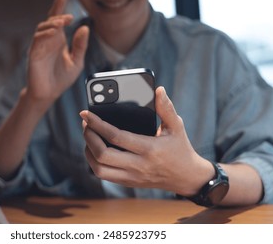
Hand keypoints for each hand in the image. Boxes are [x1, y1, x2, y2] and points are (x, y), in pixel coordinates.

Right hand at [27, 0, 89, 105]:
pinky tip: (54, 32)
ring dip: (52, 23)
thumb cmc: (61, 79)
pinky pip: (37, 40)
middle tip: (69, 17)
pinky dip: (45, 34)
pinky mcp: (34, 54)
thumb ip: (80, 46)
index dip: (59, 7)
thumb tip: (84, 28)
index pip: (58, 20)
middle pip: (50, 21)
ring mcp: (40, 47)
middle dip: (58, 15)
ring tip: (62, 23)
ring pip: (42, 28)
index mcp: (58, 41)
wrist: (49, 94)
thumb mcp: (77, 62)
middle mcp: (48, 41)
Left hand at [81, 86, 213, 195]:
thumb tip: (158, 90)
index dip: (97, 124)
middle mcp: (138, 165)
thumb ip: (166, 108)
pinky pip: (104, 175)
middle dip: (88, 137)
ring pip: (99, 169)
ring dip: (88, 151)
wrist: (186, 177)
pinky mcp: (128, 182)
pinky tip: (94, 148)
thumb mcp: (177, 126)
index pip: (116, 137)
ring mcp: (132, 177)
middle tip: (85, 123)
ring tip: (88, 136)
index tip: (86, 113)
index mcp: (149, 149)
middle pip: (102, 154)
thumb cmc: (180, 148)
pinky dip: (94, 161)